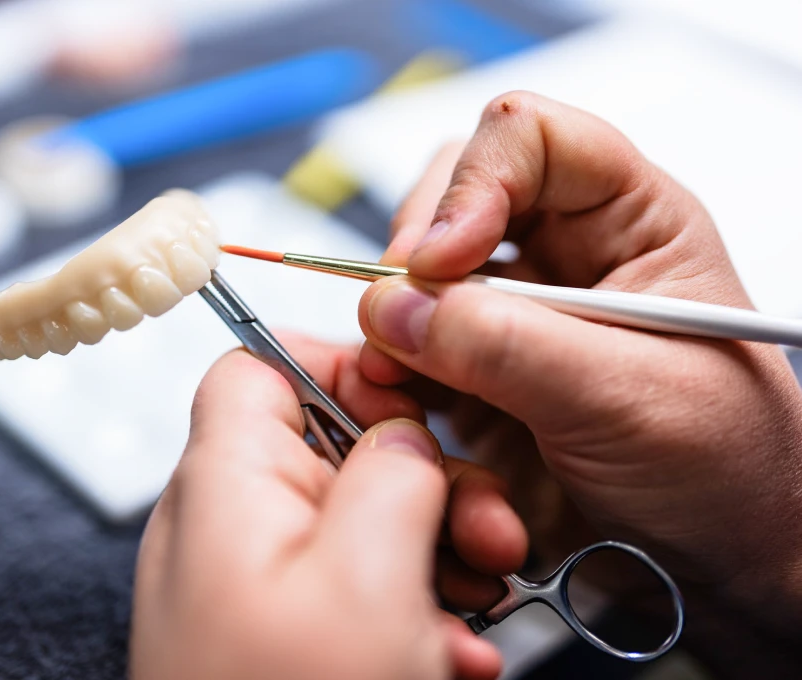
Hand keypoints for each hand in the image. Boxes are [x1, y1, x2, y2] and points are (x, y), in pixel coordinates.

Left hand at [130, 337, 525, 679]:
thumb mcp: (364, 582)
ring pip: (362, 522)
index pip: (259, 367)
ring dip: (435, 554)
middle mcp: (234, 528)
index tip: (415, 406)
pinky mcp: (288, 636)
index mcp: (226, 486)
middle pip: (334, 447)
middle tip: (486, 535)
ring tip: (479, 604)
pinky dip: (413, 611)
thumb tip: (404, 434)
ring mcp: (261, 585)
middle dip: (424, 484)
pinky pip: (358, 590)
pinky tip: (448, 655)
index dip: (340, 365)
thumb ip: (390, 475)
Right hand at [357, 92, 801, 670]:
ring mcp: (514, 318)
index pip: (530, 140)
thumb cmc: (726, 471)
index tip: (440, 260)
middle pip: (453, 199)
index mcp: (629, 224)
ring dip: (393, 329)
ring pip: (416, 281)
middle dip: (415, 258)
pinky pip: (408, 352)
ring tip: (397, 386)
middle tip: (401, 319)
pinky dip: (392, 380)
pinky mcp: (478, 375)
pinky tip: (407, 416)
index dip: (474, 184)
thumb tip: (394, 305)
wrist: (719, 567)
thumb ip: (506, 345)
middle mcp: (562, 258)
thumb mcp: (628, 397)